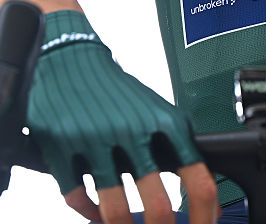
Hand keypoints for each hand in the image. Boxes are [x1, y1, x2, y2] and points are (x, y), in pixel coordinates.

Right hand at [27, 11, 218, 222]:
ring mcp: (95, 140)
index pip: (196, 177)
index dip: (203, 215)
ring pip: (115, 210)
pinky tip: (96, 214)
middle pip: (157, 204)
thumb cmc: (117, 91)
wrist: (71, 57)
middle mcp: (132, 130)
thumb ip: (177, 149)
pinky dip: (88, 213)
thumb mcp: (157, 111)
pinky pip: (77, 197)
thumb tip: (204, 197)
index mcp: (164, 121)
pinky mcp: (61, 147)